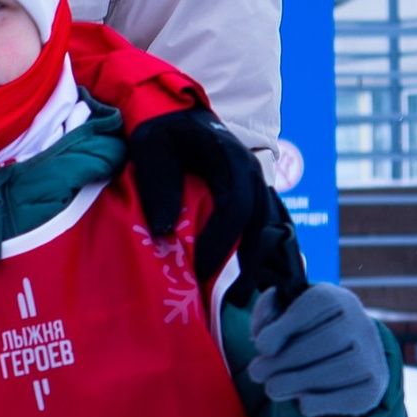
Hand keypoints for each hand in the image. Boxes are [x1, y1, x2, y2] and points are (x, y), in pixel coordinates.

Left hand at [125, 106, 276, 295]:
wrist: (173, 115)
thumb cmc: (161, 131)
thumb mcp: (152, 149)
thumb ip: (158, 185)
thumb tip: (165, 229)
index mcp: (232, 159)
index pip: (235, 207)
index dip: (220, 241)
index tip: (200, 270)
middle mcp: (252, 174)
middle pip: (259, 226)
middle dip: (247, 265)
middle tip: (229, 300)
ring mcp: (255, 186)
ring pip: (265, 231)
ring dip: (255, 265)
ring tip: (237, 300)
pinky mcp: (249, 198)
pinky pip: (260, 230)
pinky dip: (255, 256)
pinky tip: (245, 283)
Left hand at [247, 280, 388, 416]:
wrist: (341, 358)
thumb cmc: (303, 335)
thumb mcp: (282, 318)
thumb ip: (267, 318)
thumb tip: (264, 338)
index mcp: (337, 299)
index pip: (315, 305)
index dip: (285, 327)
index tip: (261, 346)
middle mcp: (360, 323)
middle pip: (326, 340)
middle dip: (285, 360)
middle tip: (257, 373)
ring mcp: (372, 354)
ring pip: (340, 369)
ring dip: (299, 382)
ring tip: (272, 388)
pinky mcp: (374, 384)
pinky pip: (351, 396)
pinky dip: (324, 402)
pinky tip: (303, 402)